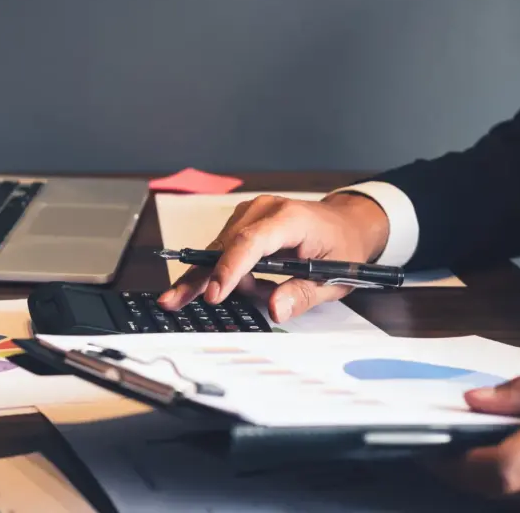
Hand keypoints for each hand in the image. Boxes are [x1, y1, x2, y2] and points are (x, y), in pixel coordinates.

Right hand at [157, 192, 389, 321]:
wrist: (345, 224)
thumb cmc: (341, 247)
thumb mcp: (334, 278)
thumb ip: (302, 294)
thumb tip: (275, 309)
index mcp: (290, 219)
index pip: (251, 242)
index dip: (229, 269)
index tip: (214, 294)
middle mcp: (264, 210)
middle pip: (223, 246)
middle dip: (202, 278)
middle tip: (173, 301)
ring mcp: (250, 213)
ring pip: (219, 250)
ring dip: (226, 279)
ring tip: (259, 291)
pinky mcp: (242, 221)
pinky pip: (224, 249)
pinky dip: (229, 271)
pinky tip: (248, 282)